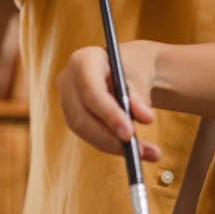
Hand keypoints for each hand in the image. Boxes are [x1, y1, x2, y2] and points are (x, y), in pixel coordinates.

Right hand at [57, 40, 161, 160]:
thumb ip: (140, 96)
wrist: (129, 69)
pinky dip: (113, 146)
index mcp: (83, 60)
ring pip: (85, 131)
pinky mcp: (73, 118)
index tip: (129, 133)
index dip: (108, 113)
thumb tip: (144, 118)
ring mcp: (67, 100)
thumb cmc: (135, 68)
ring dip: (114, 146)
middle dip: (110, 137)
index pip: (91, 90)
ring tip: (147, 152)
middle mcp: (68, 80)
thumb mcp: (141, 77)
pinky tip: (137, 151)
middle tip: (138, 150)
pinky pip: (90, 136)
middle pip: (82, 116)